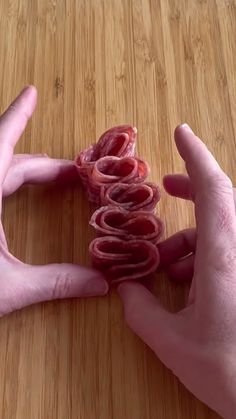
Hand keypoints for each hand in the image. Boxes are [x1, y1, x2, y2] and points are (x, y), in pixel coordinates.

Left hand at [0, 86, 107, 315]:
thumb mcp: (10, 288)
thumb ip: (56, 282)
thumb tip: (101, 285)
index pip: (1, 144)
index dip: (18, 116)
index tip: (31, 92)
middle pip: (9, 162)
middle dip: (44, 165)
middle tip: (75, 173)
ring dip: (26, 172)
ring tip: (54, 177)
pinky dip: (7, 184)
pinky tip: (16, 193)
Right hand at [118, 124, 235, 417]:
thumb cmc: (229, 370)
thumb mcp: (172, 341)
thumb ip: (141, 310)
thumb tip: (124, 288)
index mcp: (224, 255)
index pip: (213, 188)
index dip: (196, 156)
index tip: (181, 132)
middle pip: (221, 199)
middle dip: (192, 188)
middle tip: (167, 187)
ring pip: (222, 227)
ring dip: (192, 236)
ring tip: (166, 265)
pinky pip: (228, 247)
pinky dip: (206, 253)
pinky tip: (188, 282)